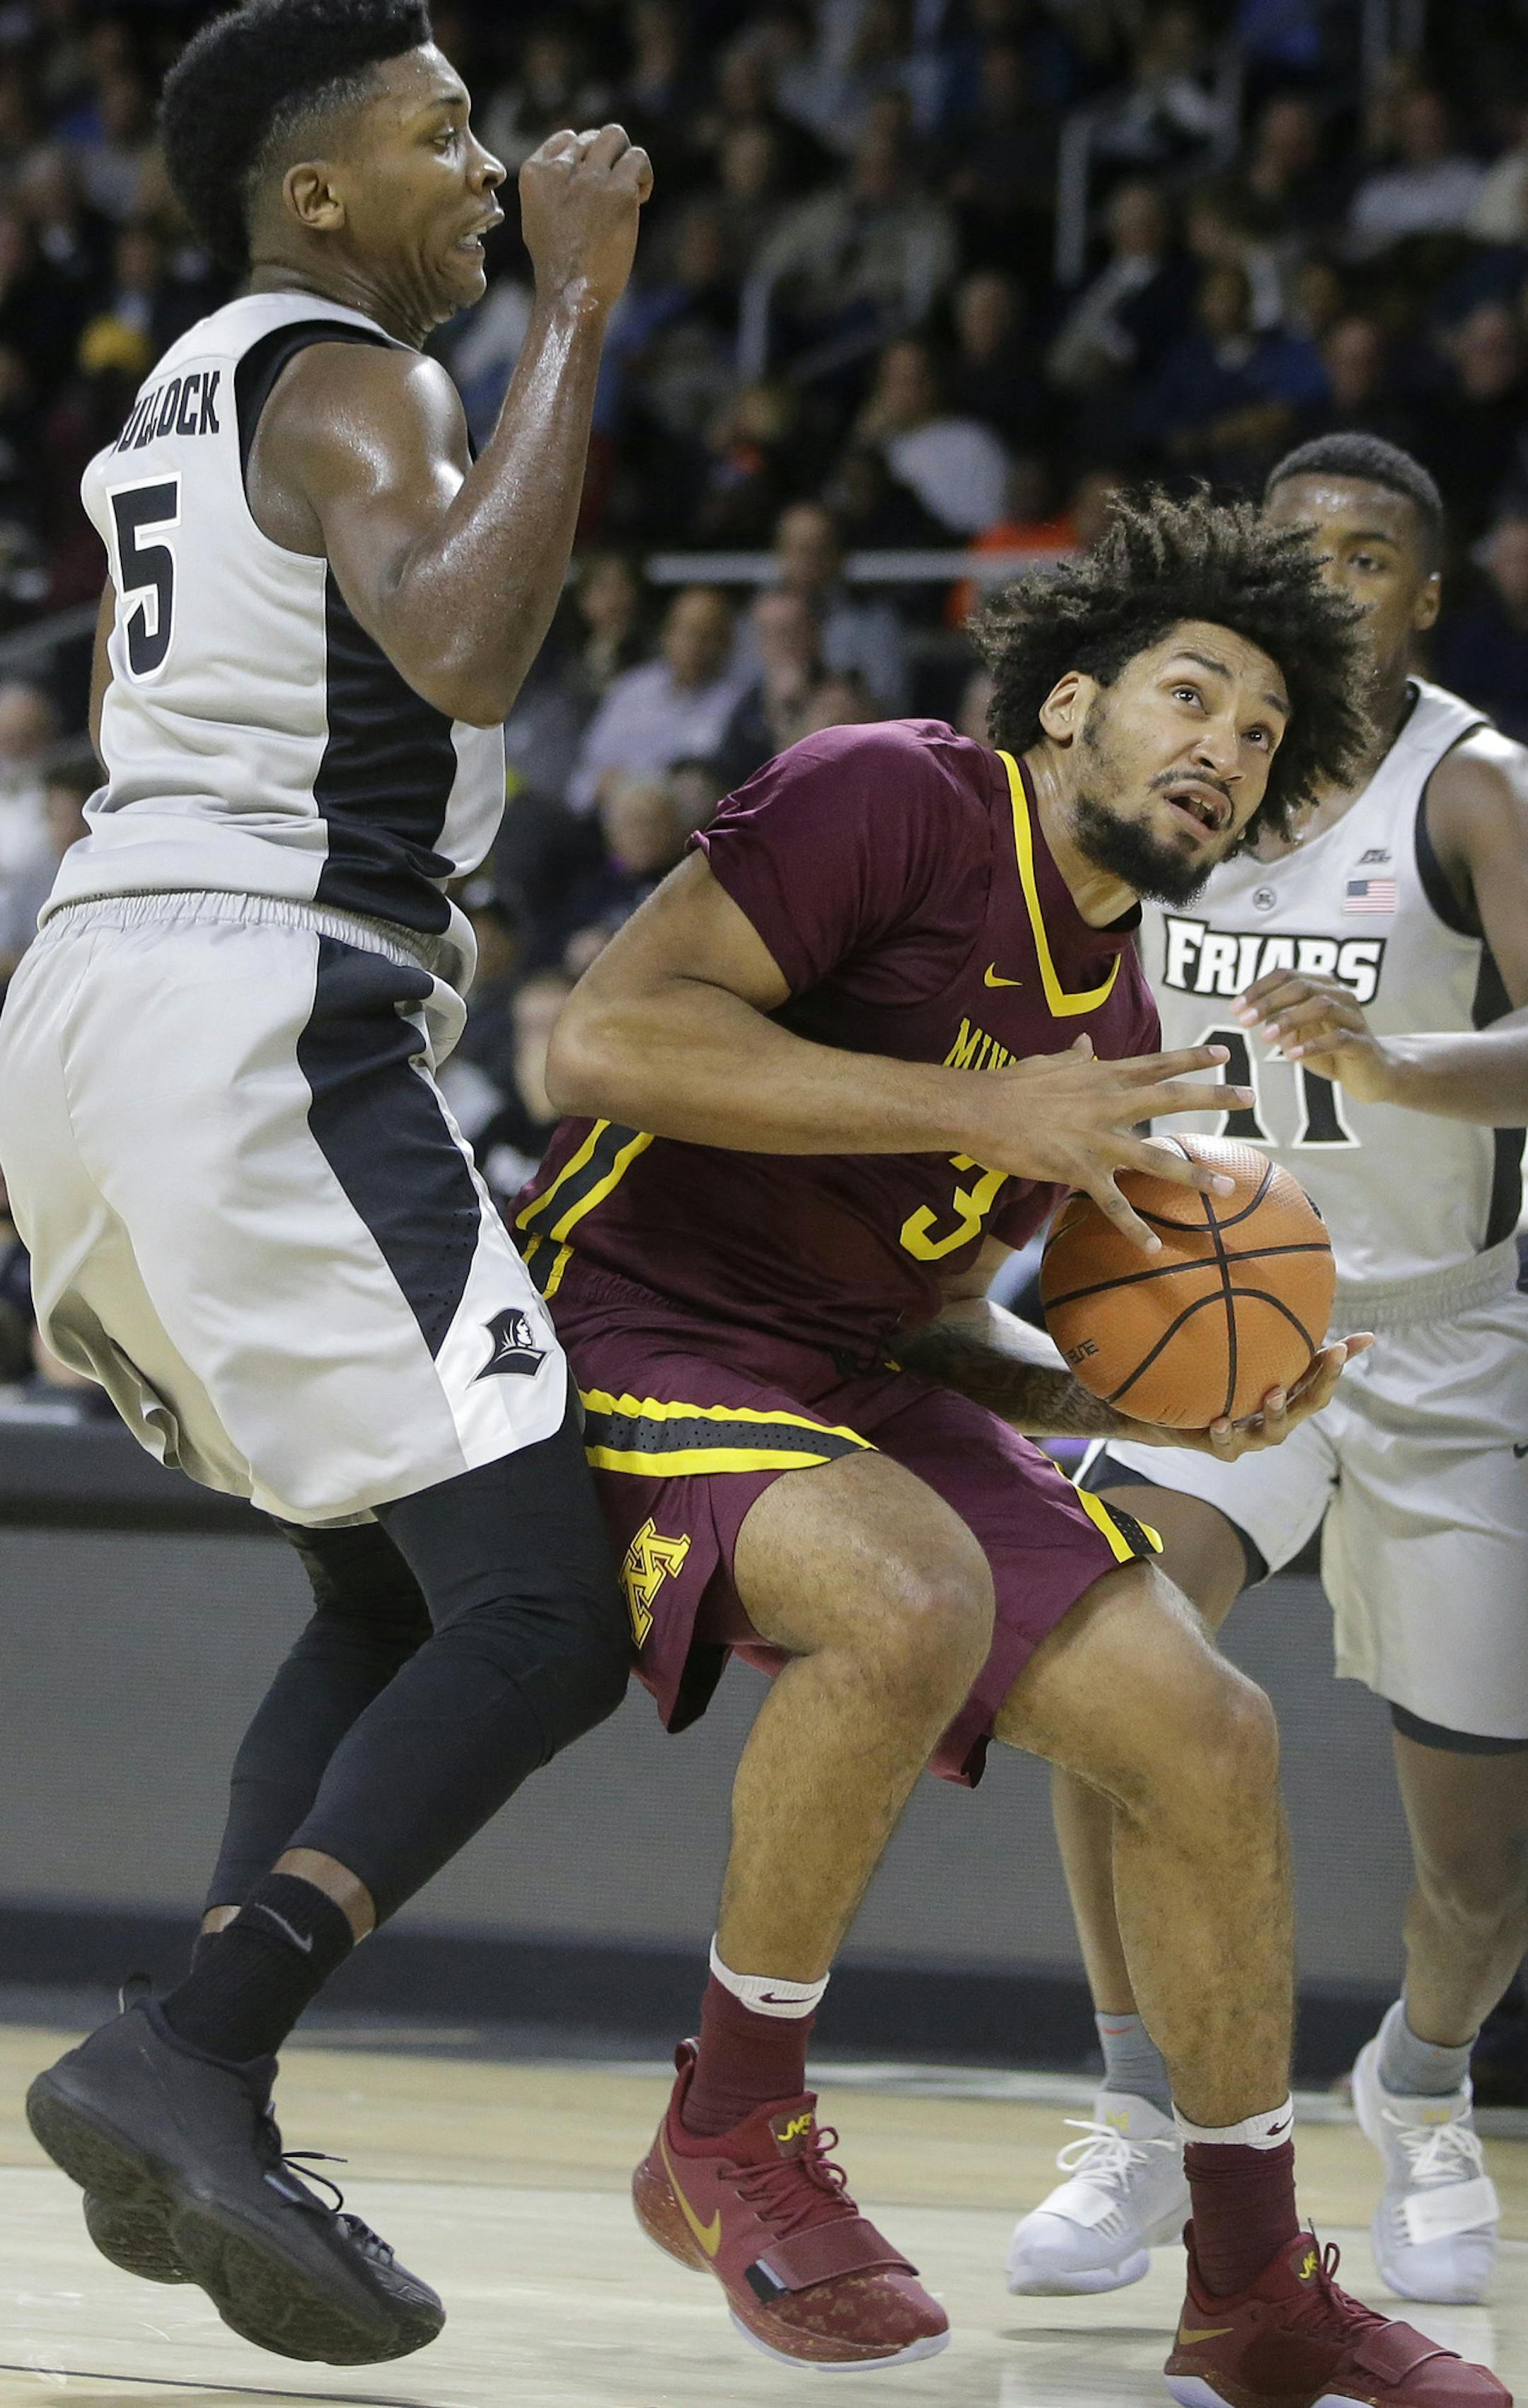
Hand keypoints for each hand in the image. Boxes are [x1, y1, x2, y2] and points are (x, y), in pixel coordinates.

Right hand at [519, 124, 653, 314]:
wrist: (572, 294)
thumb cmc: (556, 264)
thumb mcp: (536, 216)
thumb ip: (550, 186)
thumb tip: (574, 161)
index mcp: (535, 173)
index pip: (566, 139)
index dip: (584, 157)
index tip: (591, 183)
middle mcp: (561, 169)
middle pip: (593, 137)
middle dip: (606, 158)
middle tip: (613, 190)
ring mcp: (590, 178)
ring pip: (615, 136)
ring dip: (625, 156)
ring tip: (630, 187)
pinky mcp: (619, 191)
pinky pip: (638, 158)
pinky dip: (643, 173)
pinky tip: (641, 197)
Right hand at [976, 1035, 1255, 1253]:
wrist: (977, 1109)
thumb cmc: (1008, 1084)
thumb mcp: (1047, 1063)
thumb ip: (1073, 1056)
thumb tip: (1086, 1042)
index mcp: (1102, 1076)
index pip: (1157, 1063)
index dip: (1193, 1058)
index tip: (1226, 1054)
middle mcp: (1108, 1104)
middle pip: (1171, 1099)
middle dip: (1214, 1098)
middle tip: (1251, 1097)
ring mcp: (1096, 1140)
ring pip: (1155, 1159)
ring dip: (1194, 1175)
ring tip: (1228, 1189)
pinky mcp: (1077, 1171)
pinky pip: (1112, 1204)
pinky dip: (1134, 1228)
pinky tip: (1155, 1247)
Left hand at [1117, 1334, 1374, 1457]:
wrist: (1180, 1417)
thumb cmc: (1231, 1386)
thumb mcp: (1263, 1362)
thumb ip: (1294, 1344)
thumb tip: (1356, 1330)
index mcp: (1290, 1399)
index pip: (1320, 1384)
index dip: (1334, 1367)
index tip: (1344, 1343)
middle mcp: (1277, 1419)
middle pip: (1307, 1405)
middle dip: (1321, 1381)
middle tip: (1330, 1355)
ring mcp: (1252, 1437)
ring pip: (1272, 1431)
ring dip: (1275, 1412)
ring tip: (1273, 1393)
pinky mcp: (1222, 1448)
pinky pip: (1226, 1446)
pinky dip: (1224, 1434)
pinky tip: (1219, 1421)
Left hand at [1236, 969, 1397, 1103]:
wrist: (1371, 1075)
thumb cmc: (1330, 1052)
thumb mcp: (1298, 1035)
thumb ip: (1278, 1022)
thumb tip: (1251, 1015)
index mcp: (1322, 987)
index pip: (1286, 976)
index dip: (1258, 989)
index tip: (1234, 1008)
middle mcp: (1340, 995)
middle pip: (1301, 986)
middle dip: (1269, 1002)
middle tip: (1244, 1021)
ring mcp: (1353, 1017)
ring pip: (1321, 1006)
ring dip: (1289, 1019)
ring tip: (1266, 1037)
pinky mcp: (1362, 1042)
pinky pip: (1339, 1038)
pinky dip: (1313, 1045)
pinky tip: (1291, 1055)